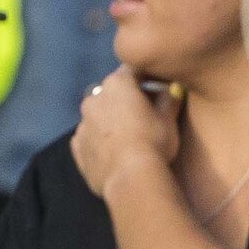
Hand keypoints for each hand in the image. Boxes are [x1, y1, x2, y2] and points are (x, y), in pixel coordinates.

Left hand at [69, 71, 177, 202]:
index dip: (147, 78)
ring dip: (109, 120)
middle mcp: (94, 98)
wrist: (130, 177)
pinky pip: (89, 137)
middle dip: (125, 100)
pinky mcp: (76, 147)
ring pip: (97, 115)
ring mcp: (82, 123)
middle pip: (111, 93)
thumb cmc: (153, 140)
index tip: (158, 89)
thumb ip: (169, 98)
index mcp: (117, 84)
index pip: (133, 70)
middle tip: (143, 117)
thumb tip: (172, 89)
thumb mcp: (169, 118)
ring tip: (127, 138)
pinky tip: (113, 153)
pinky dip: (99, 140)